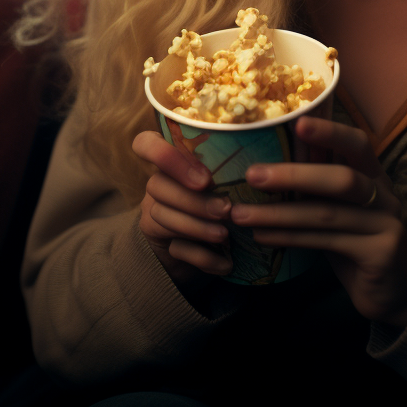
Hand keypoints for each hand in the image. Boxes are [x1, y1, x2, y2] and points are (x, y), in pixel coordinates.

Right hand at [131, 131, 232, 283]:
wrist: (210, 242)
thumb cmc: (227, 195)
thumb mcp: (228, 178)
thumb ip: (230, 168)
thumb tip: (261, 166)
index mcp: (174, 158)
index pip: (146, 143)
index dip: (165, 157)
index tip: (204, 179)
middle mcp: (159, 182)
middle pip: (157, 184)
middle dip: (194, 201)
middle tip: (226, 210)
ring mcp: (154, 211)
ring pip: (162, 215)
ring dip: (197, 227)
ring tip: (225, 235)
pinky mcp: (159, 242)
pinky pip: (174, 248)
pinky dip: (203, 257)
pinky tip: (226, 263)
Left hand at [230, 117, 406, 327]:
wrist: (390, 292)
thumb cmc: (354, 242)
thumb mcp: (337, 209)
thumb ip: (315, 186)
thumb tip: (264, 161)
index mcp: (374, 175)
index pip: (357, 143)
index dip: (330, 132)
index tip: (297, 122)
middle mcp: (384, 195)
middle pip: (341, 179)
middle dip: (294, 175)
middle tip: (252, 175)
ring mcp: (386, 225)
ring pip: (327, 214)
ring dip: (279, 214)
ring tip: (241, 214)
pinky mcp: (379, 254)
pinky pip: (327, 243)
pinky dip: (290, 238)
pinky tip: (263, 237)